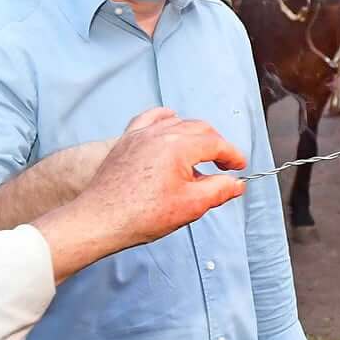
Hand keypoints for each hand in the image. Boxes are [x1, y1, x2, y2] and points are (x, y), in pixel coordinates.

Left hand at [33, 108, 245, 275]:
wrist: (100, 220)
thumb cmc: (140, 215)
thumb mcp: (190, 206)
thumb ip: (218, 190)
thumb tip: (235, 184)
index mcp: (179, 145)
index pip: (216, 143)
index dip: (232, 155)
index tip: (239, 167)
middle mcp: (160, 133)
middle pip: (200, 128)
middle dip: (216, 145)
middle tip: (224, 165)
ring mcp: (141, 134)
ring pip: (177, 122)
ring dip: (194, 135)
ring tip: (200, 155)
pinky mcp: (127, 141)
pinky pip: (150, 119)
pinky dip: (165, 119)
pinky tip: (169, 125)